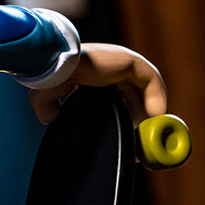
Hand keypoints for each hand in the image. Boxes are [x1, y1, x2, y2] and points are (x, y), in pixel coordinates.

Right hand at [28, 43, 166, 125]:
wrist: (53, 66)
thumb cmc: (49, 76)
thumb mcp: (49, 96)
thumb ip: (49, 108)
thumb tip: (48, 119)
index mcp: (92, 71)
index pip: (116, 95)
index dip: (125, 116)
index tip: (128, 138)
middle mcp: (110, 64)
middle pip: (134, 94)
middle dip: (139, 119)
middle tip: (140, 144)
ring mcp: (121, 60)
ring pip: (145, 90)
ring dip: (149, 113)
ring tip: (146, 136)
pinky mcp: (131, 61)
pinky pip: (152, 82)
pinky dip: (156, 101)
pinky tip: (151, 120)